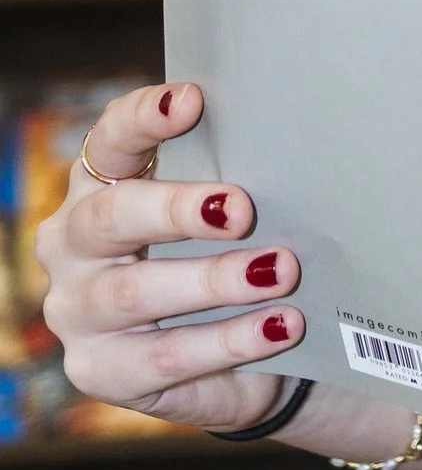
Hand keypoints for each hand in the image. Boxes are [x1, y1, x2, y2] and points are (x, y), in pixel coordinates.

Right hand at [34, 81, 305, 432]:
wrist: (234, 352)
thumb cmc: (225, 258)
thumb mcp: (227, 217)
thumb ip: (234, 183)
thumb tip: (301, 145)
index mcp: (100, 187)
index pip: (109, 141)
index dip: (144, 118)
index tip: (193, 100)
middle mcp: (72, 244)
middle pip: (113, 217)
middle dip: (180, 210)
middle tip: (242, 208)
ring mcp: (76, 310)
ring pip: (136, 290)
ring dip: (214, 279)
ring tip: (280, 270)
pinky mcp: (99, 369)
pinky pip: (164, 356)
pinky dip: (228, 340)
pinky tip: (278, 326)